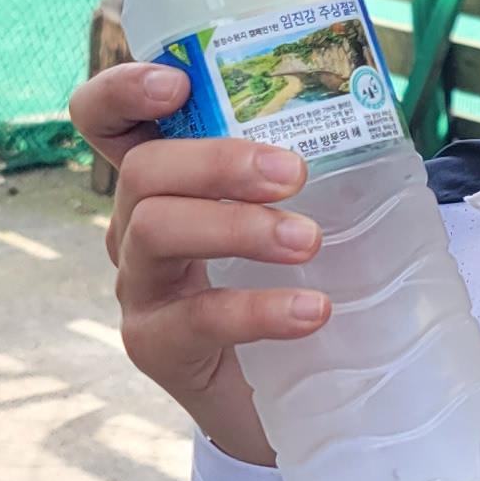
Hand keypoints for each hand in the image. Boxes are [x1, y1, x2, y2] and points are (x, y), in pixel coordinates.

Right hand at [67, 59, 326, 465]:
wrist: (291, 396)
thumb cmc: (292, 280)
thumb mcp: (289, 212)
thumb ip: (300, 167)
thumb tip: (372, 109)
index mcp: (162, 181)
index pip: (107, 120)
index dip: (123, 90)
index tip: (178, 84)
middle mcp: (135, 226)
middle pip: (142, 171)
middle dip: (217, 162)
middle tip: (293, 172)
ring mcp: (140, 287)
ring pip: (156, 231)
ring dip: (237, 226)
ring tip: (308, 241)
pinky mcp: (157, 345)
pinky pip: (196, 317)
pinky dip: (259, 309)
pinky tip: (312, 311)